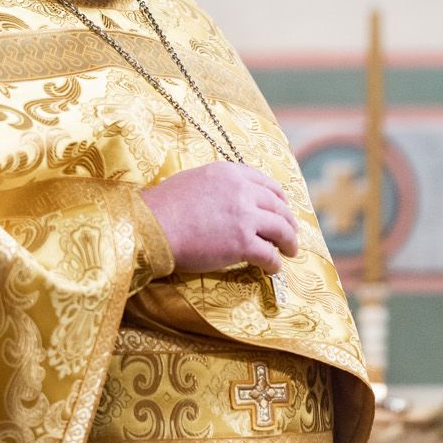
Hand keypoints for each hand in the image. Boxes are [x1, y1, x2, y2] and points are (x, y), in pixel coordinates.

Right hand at [141, 164, 298, 276]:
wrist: (151, 226)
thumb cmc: (163, 207)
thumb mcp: (194, 181)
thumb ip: (217, 187)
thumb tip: (226, 200)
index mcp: (230, 173)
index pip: (266, 183)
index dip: (278, 198)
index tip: (282, 207)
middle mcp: (242, 191)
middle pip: (278, 205)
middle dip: (288, 220)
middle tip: (291, 232)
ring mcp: (244, 216)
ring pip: (281, 229)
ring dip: (289, 242)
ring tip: (291, 251)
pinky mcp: (242, 243)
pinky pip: (269, 254)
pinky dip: (274, 263)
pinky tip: (272, 269)